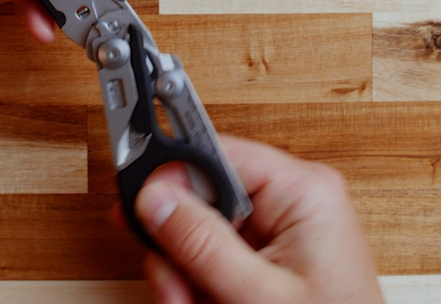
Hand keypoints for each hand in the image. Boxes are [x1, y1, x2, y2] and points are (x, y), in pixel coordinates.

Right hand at [133, 137, 383, 303]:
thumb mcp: (259, 294)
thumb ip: (203, 243)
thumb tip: (156, 195)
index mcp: (302, 188)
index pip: (218, 152)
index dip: (173, 172)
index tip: (138, 194)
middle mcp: (292, 196)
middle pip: (205, 193)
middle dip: (179, 239)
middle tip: (171, 280)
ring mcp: (280, 224)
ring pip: (204, 225)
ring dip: (185, 267)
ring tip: (187, 301)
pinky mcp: (271, 250)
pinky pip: (218, 248)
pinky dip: (200, 277)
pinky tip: (200, 300)